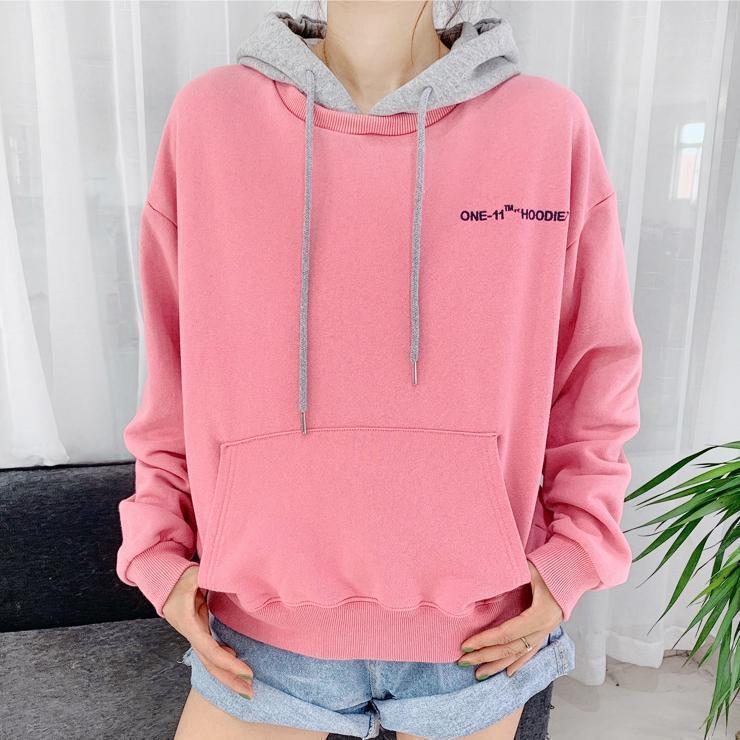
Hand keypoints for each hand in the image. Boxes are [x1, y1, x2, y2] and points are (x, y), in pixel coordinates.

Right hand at [163, 565, 254, 698]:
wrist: (163, 581)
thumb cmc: (179, 578)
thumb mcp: (195, 576)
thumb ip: (210, 578)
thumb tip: (232, 579)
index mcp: (189, 624)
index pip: (210, 650)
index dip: (228, 663)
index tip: (248, 672)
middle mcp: (191, 633)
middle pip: (210, 664)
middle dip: (229, 679)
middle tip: (250, 693)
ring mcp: (194, 634)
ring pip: (211, 661)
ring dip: (228, 674)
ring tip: (247, 686)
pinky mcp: (198, 631)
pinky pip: (211, 651)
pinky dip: (224, 660)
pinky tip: (237, 665)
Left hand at [457, 561, 563, 679]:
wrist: (574, 569)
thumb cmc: (550, 566)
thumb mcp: (529, 570)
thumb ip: (509, 579)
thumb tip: (483, 584)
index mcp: (539, 615)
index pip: (507, 633)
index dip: (485, 640)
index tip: (466, 645)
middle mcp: (544, 629)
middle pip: (510, 648)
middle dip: (485, 656)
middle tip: (463, 661)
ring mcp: (546, 632)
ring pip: (519, 654)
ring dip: (498, 664)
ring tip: (479, 673)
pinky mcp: (546, 631)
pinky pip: (530, 652)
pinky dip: (518, 663)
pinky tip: (508, 673)